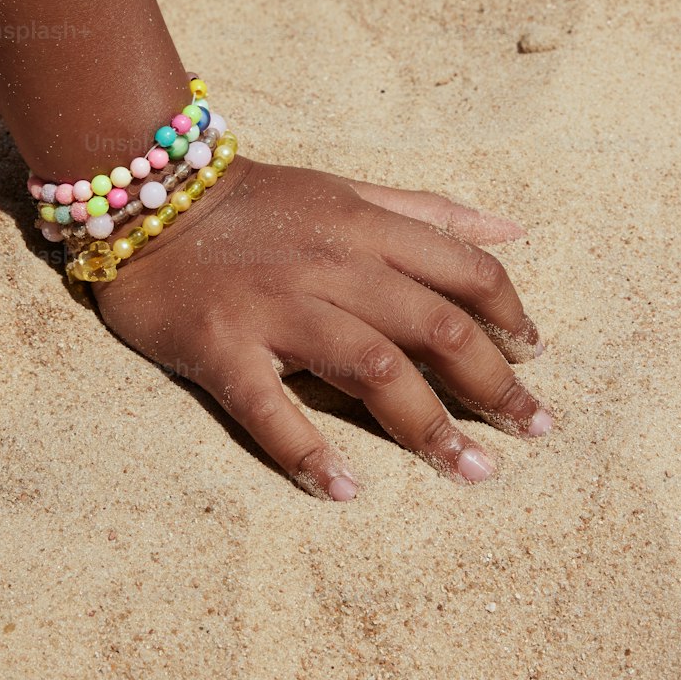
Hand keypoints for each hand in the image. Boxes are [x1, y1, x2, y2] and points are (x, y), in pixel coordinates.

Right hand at [93, 156, 551, 499]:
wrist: (145, 198)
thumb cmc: (255, 204)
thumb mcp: (347, 189)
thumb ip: (428, 211)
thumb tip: (514, 230)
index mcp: (365, 228)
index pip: (464, 271)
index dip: (512, 316)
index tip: (535, 357)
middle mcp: (330, 266)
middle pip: (434, 327)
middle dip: (494, 384)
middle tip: (533, 431)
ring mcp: (275, 308)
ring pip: (372, 367)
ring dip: (429, 426)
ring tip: (471, 472)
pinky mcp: (220, 348)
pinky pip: (268, 406)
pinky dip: (308, 451)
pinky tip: (345, 490)